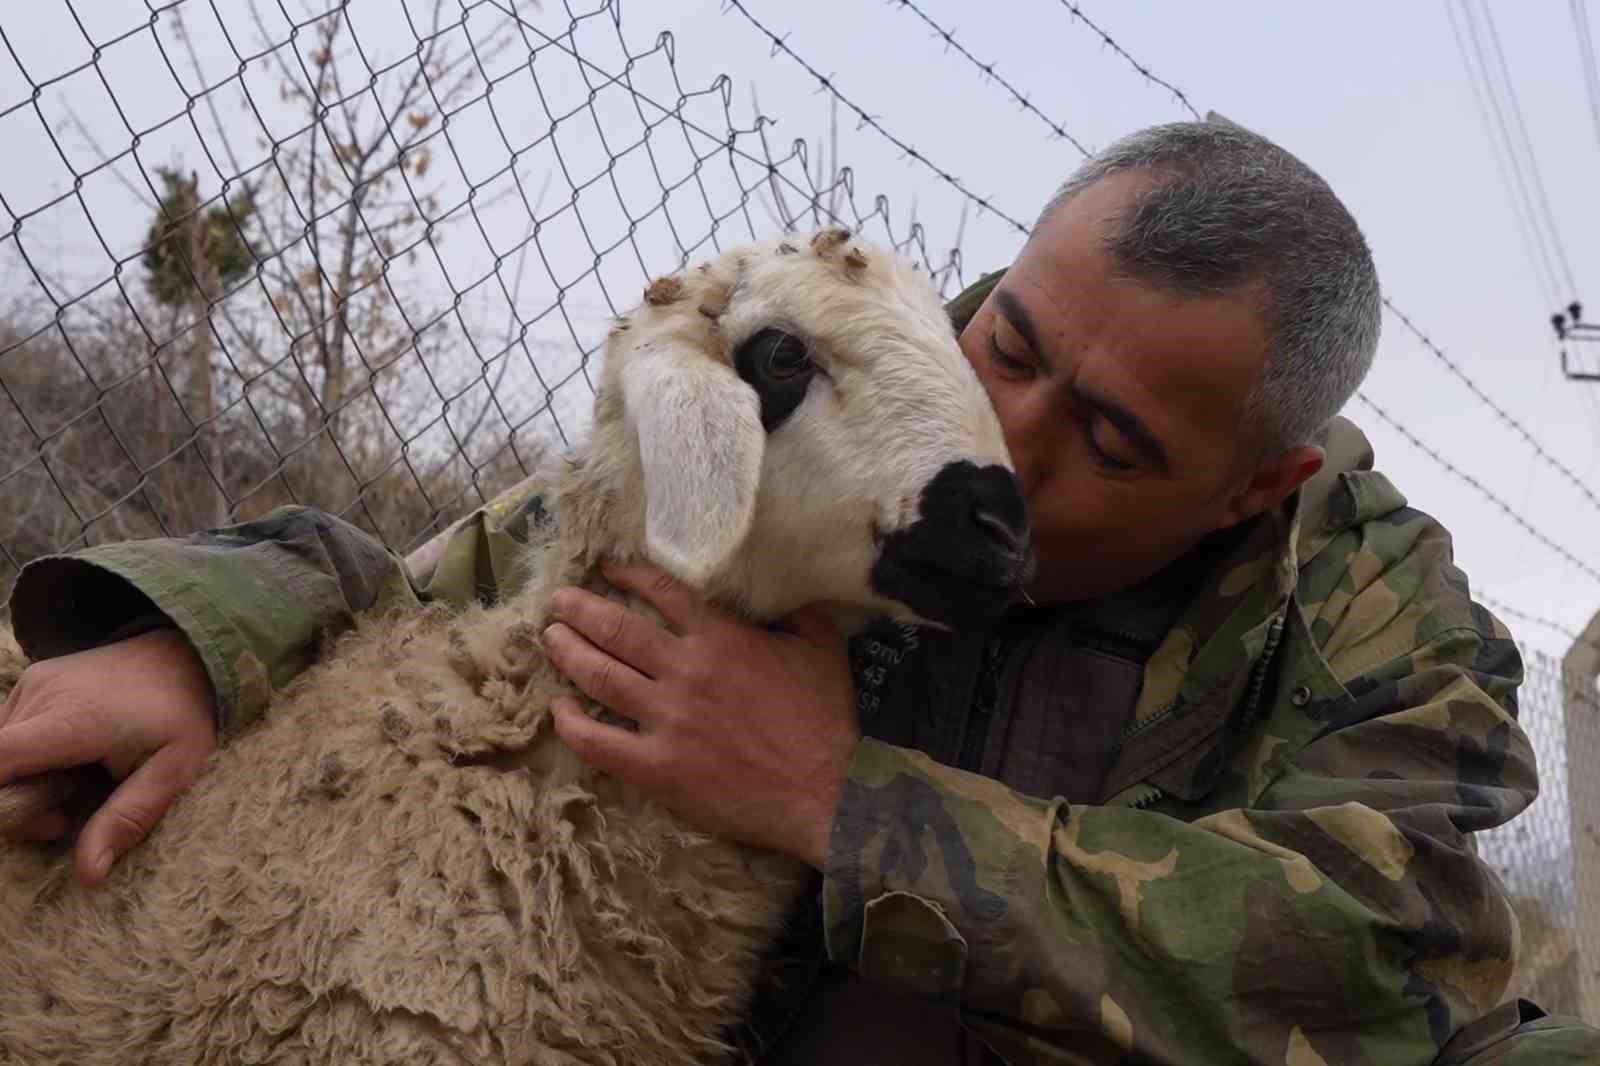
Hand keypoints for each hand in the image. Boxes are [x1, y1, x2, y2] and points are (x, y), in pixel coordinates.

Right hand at [0, 628, 218, 885]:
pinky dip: (25, 761)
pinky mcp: (30, 683)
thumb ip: (128, 819)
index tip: (23, 823)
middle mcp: (42, 695)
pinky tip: (66, 762)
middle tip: (66, 818)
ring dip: (21, 784)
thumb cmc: (184, 714)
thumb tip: (88, 876)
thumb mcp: (176, 771)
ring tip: (75, 785)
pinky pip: (7, 735)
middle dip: (17, 807)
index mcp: (74, 719)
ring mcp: (32, 684)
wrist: (186, 654)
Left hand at [541, 563, 859, 868]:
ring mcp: (666, 720)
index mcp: (721, 637)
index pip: (661, 591)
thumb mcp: (821, 646)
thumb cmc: (827, 718)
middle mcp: (684, 670)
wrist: (828, 790)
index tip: (606, 568)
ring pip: (599, 675)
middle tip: (557, 600)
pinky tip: (559, 709)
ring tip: (549, 638)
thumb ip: (793, 611)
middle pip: (614, 628)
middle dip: (578, 608)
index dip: (627, 574)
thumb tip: (773, 590)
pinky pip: (598, 742)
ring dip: (566, 652)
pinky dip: (572, 723)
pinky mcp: (657, 767)